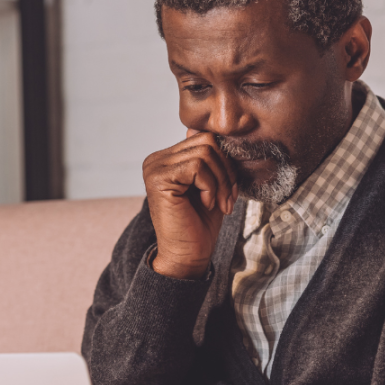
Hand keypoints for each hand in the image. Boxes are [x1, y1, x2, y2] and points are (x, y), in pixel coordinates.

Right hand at [142, 129, 237, 279]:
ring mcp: (154, 169)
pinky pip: (198, 166)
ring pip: (205, 152)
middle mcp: (155, 161)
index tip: (230, 189)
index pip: (203, 138)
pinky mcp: (159, 179)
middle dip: (226, 170)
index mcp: (165, 160)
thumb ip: (206, 159)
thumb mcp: (209, 184)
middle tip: (228, 198)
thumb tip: (198, 129)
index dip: (224, 161)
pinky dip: (211, 186)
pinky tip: (207, 204)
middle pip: (206, 141)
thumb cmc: (199, 224)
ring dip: (221, 180)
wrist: (188, 254)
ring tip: (219, 203)